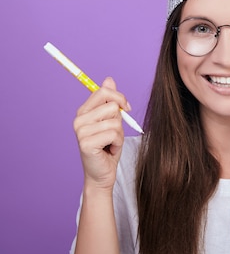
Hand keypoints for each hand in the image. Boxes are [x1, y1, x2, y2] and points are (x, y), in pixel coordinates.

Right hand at [73, 77, 129, 192]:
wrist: (102, 173)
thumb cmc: (108, 147)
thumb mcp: (112, 121)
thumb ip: (110, 101)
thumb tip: (109, 79)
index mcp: (83, 111)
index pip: (103, 91)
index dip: (119, 98)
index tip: (126, 108)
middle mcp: (79, 120)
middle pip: (111, 106)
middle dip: (120, 121)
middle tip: (113, 134)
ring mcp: (80, 131)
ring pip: (115, 122)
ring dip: (119, 134)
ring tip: (111, 143)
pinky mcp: (86, 143)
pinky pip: (114, 134)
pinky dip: (118, 143)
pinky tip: (109, 150)